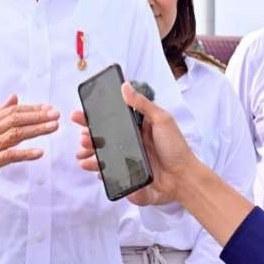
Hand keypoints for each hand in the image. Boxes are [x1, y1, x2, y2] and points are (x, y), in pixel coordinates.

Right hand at [0, 94, 58, 188]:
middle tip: (56, 115)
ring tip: (53, 127)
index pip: (13, 110)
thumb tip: (14, 97)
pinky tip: (39, 153)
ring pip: (16, 134)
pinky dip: (25, 153)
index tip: (49, 108)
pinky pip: (10, 156)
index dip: (32, 109)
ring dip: (36, 130)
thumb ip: (1, 111)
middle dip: (38, 116)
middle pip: (16, 119)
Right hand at [72, 82, 198, 205]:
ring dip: (89, 151)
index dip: (95, 115)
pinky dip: (96, 167)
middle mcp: (130, 139)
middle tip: (81, 136)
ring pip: (102, 152)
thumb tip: (125, 85)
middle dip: (88, 134)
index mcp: (137, 125)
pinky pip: (108, 168)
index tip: (80, 114)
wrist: (183, 178)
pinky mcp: (127, 171)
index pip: (112, 117)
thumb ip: (143, 104)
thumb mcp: (162, 120)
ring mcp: (128, 156)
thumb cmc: (175, 147)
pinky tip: (89, 165)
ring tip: (81, 152)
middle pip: (103, 134)